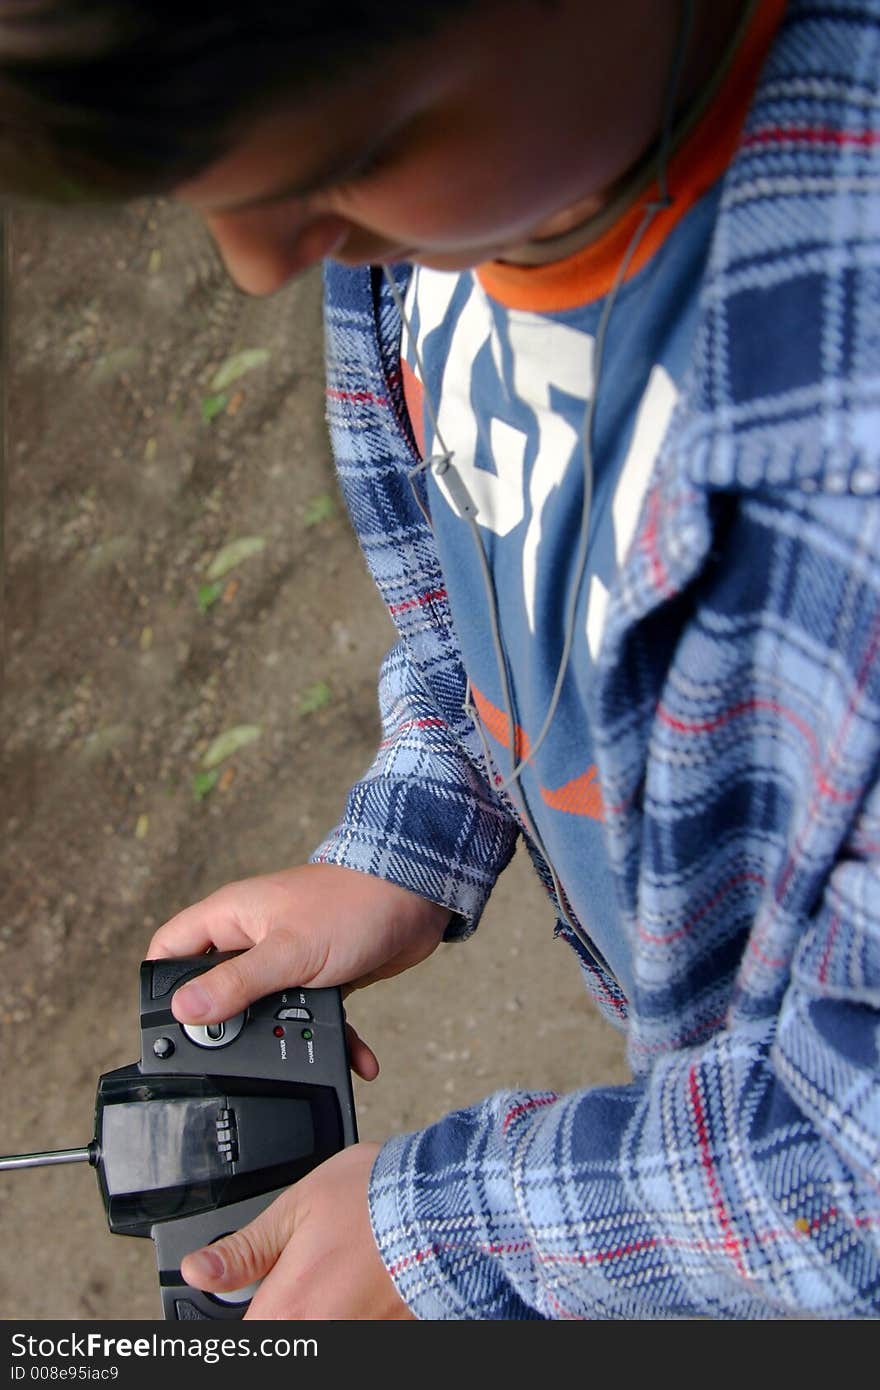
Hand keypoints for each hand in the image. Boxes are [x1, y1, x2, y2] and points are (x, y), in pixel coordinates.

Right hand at [147, 863, 449, 1076]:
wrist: (418, 898)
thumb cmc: (352, 904)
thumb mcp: (287, 952)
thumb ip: (236, 984)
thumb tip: (185, 1012)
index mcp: (231, 918)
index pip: (170, 950)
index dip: (160, 989)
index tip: (166, 1031)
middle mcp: (253, 936)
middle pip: (217, 990)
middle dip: (230, 1028)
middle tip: (239, 1055)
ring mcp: (286, 957)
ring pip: (267, 1010)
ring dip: (290, 1037)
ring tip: (305, 1053)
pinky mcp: (320, 976)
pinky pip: (311, 1015)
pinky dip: (332, 1037)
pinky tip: (355, 1057)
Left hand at [180, 1143, 413, 1319]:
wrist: (444, 1206)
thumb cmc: (374, 1199)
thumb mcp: (297, 1205)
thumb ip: (244, 1249)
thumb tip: (197, 1271)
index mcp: (286, 1308)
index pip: (237, 1338)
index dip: (238, 1310)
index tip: (247, 1292)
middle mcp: (318, 1337)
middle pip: (277, 1335)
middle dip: (280, 1309)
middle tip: (302, 1271)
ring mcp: (356, 1340)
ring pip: (314, 1335)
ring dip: (316, 1311)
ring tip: (335, 1270)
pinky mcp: (386, 1336)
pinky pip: (353, 1330)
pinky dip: (350, 1311)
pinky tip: (360, 1280)